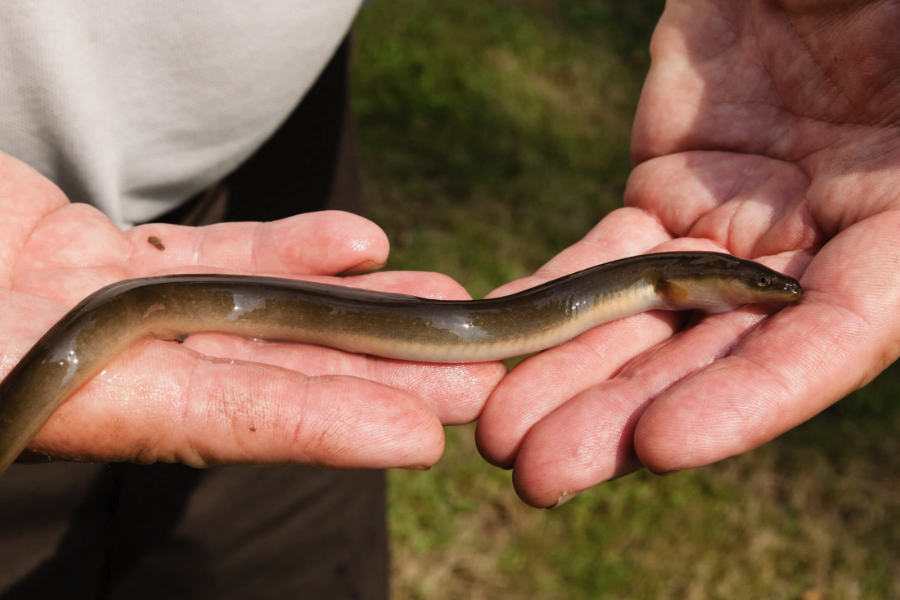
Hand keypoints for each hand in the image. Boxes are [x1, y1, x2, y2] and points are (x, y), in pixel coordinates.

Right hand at [0, 152, 503, 470]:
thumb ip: (47, 370)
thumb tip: (154, 374)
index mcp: (53, 397)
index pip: (210, 420)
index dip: (317, 427)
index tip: (418, 437)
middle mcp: (88, 364)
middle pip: (258, 371)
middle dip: (370, 373)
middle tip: (475, 376)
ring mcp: (93, 307)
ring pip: (249, 308)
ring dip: (352, 306)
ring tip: (448, 300)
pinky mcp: (91, 254)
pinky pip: (207, 251)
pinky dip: (281, 247)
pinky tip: (362, 242)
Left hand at [476, 0, 899, 506]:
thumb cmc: (879, 0)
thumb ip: (887, 160)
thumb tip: (812, 268)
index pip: (832, 340)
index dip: (750, 398)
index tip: (659, 444)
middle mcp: (818, 246)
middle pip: (715, 355)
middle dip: (623, 417)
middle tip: (536, 473)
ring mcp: (735, 220)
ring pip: (647, 320)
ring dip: (571, 380)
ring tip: (497, 434)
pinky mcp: (669, 187)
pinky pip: (605, 257)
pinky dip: (555, 299)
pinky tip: (499, 340)